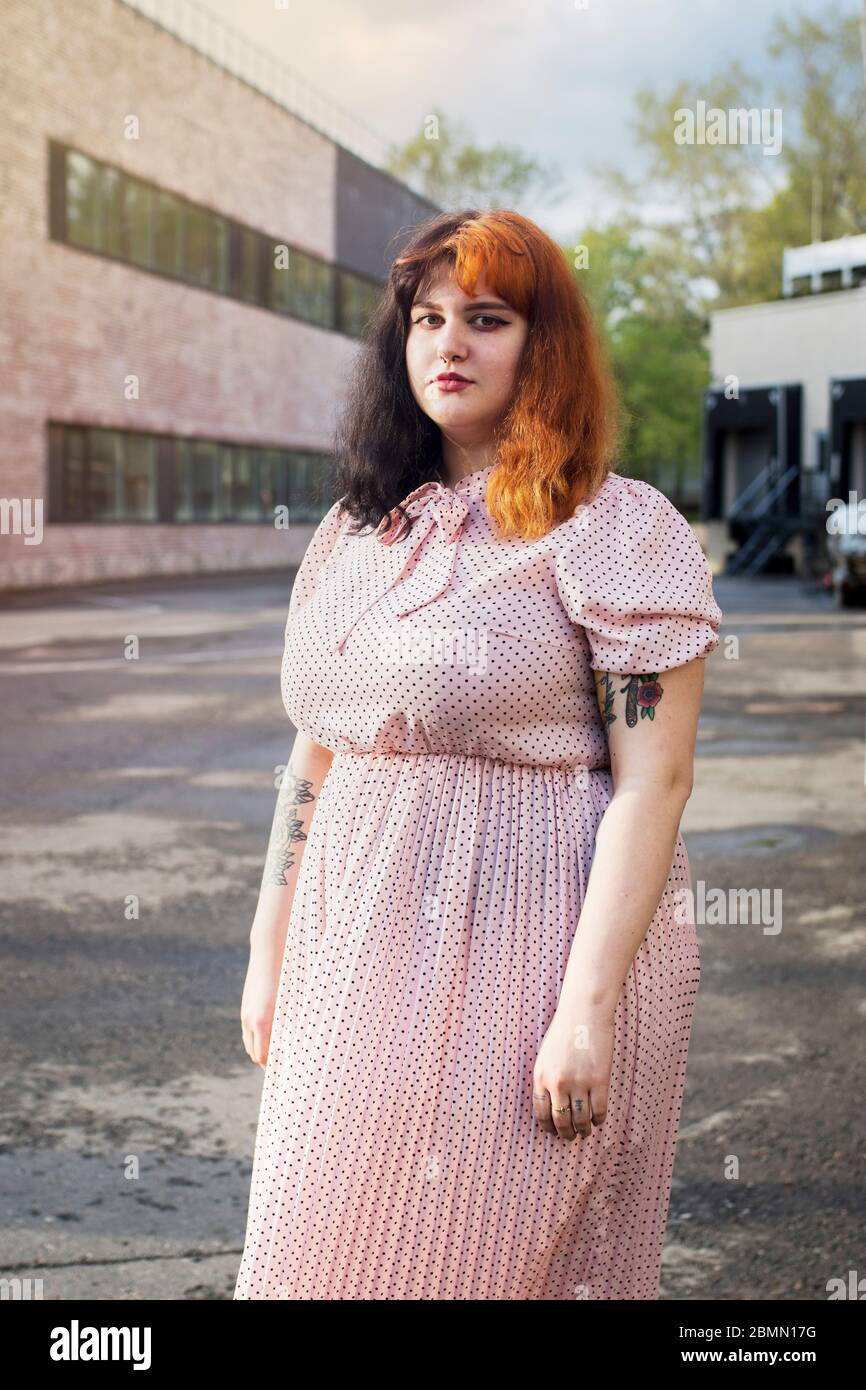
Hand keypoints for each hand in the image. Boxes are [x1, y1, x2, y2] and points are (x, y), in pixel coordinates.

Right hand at [240, 947, 281, 1068]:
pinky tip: (269, 1038)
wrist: (269, 954)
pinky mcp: (246, 1008)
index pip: (262, 1057)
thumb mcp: (290, 1004)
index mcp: (263, 1021)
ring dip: (260, 1051)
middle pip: (255, 1054)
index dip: (272, 1067)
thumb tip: (296, 1042)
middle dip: (267, 1062)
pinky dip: (256, 1039)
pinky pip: (248, 1032)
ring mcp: (246, 1014)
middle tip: (284, 1068)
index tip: (286, 1074)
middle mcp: (251, 1020)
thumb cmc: (287, 977)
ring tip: (277, 1055)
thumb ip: (289, 1024)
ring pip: (249, 1044)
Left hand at [532, 1003, 614, 1140]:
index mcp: (541, 1076)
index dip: (548, 1127)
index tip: (553, 1132)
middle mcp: (558, 1083)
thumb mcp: (546, 1055)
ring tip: (585, 1132)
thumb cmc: (565, 1030)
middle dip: (565, 1133)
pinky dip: (599, 1120)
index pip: (541, 1113)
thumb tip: (552, 1104)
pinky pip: (599, 1110)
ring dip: (583, 1130)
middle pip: (561, 1120)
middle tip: (570, 1137)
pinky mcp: (599, 1081)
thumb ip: (547, 1078)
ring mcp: (579, 1083)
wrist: (585, 1011)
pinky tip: (598, 1120)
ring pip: (580, 1120)